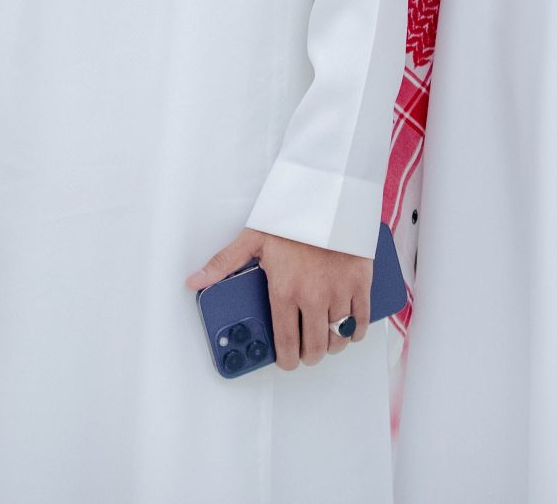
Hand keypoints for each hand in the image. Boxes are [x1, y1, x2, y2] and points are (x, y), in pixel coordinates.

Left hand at [186, 228, 373, 367]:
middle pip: (315, 347)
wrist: (328, 195)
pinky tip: (348, 330)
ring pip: (338, 337)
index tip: (286, 361)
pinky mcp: (360, 283)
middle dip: (309, 355)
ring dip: (331, 344)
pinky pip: (361, 320)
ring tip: (324, 339)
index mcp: (285, 291)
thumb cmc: (292, 216)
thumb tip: (195, 281)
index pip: (286, 342)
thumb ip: (224, 263)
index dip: (286, 360)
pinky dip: (355, 331)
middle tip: (305, 352)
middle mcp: (313, 297)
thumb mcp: (253, 238)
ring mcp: (339, 292)